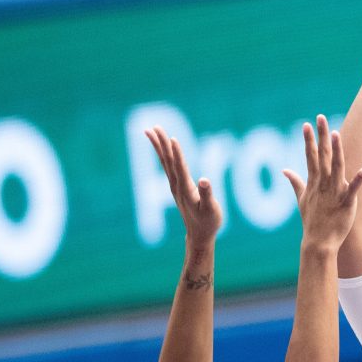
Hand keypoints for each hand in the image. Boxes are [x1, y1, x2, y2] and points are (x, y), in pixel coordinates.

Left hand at [147, 127, 223, 243]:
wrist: (199, 234)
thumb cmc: (208, 222)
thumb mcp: (211, 209)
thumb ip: (208, 195)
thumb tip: (205, 181)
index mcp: (185, 189)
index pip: (179, 167)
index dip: (177, 153)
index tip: (172, 138)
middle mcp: (176, 185)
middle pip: (167, 160)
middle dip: (161, 142)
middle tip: (154, 126)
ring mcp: (175, 185)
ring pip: (164, 161)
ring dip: (158, 145)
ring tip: (150, 130)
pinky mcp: (176, 186)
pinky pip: (167, 165)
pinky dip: (163, 153)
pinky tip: (161, 147)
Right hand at [285, 116, 361, 251]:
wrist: (318, 243)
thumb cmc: (311, 221)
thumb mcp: (301, 200)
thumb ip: (295, 183)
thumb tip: (285, 170)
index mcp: (313, 182)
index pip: (310, 156)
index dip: (309, 140)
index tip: (307, 124)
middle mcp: (323, 184)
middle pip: (322, 156)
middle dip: (321, 137)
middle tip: (320, 118)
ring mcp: (334, 193)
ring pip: (336, 168)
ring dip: (336, 151)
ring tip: (336, 134)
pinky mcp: (345, 204)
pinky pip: (352, 191)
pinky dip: (356, 181)